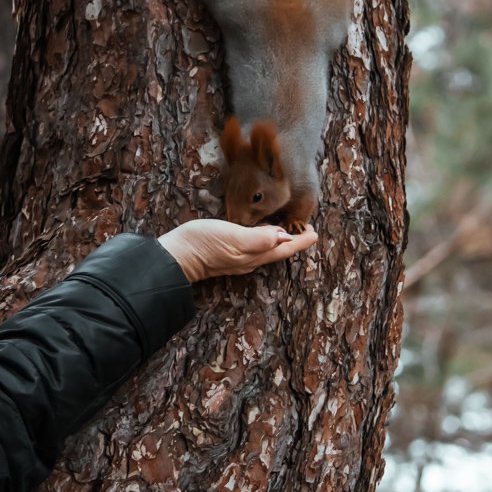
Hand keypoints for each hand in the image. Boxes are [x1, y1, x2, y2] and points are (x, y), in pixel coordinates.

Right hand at [157, 219, 317, 282]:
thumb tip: (285, 237)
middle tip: (307, 232)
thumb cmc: (204, 244)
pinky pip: (253, 249)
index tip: (314, 233)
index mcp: (255, 255)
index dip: (301, 241)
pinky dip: (263, 241)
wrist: (177, 256)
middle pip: (278, 251)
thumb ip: (260, 238)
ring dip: (280, 242)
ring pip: (266, 250)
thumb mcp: (234, 237)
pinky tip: (259, 234)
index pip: (284, 248)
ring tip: (289, 233)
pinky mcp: (226, 254)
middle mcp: (249, 260)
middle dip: (294, 242)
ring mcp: (238, 259)